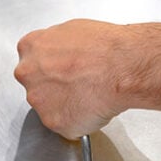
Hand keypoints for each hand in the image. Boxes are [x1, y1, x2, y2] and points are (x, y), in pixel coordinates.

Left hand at [14, 19, 160, 139]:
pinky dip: (84, 126)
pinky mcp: (60, 124)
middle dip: (59, 91)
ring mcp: (42, 101)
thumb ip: (70, 44)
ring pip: (54, 110)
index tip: (67, 76)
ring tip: (98, 100)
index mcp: (33, 46)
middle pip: (39, 88)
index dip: (56, 71)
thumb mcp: (84, 31)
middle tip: (86, 90)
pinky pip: (69, 129)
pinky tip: (101, 112)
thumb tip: (78, 50)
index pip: (34, 62)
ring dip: (72, 108)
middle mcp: (31, 74)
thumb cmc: (116, 46)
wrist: (130, 66)